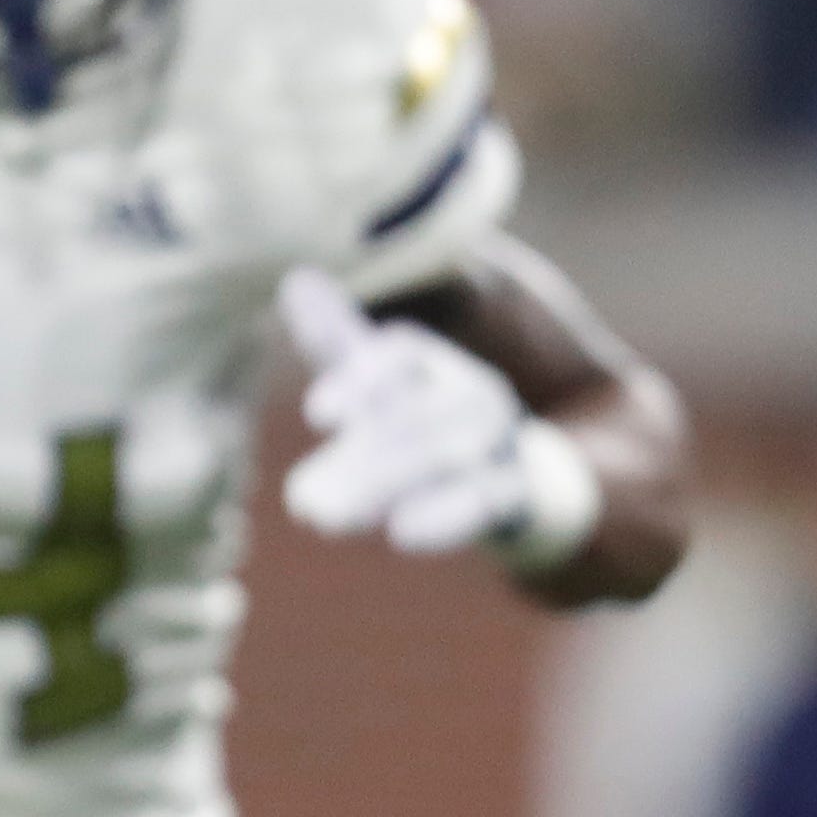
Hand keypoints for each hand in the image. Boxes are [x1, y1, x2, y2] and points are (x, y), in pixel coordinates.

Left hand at [278, 269, 597, 563]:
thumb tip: (296, 280)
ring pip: (444, 460)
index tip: (314, 416)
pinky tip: (401, 536)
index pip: (400, 353)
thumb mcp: (380, 378)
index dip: (360, 379)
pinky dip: (445, 518)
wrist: (515, 479)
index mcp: (434, 359)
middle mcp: (473, 391)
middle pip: (413, 418)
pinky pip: (487, 499)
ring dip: (383, 490)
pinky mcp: (520, 490)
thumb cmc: (423, 420)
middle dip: (355, 461)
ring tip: (326, 520)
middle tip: (300, 502)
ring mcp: (502, 441)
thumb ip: (337, 340)